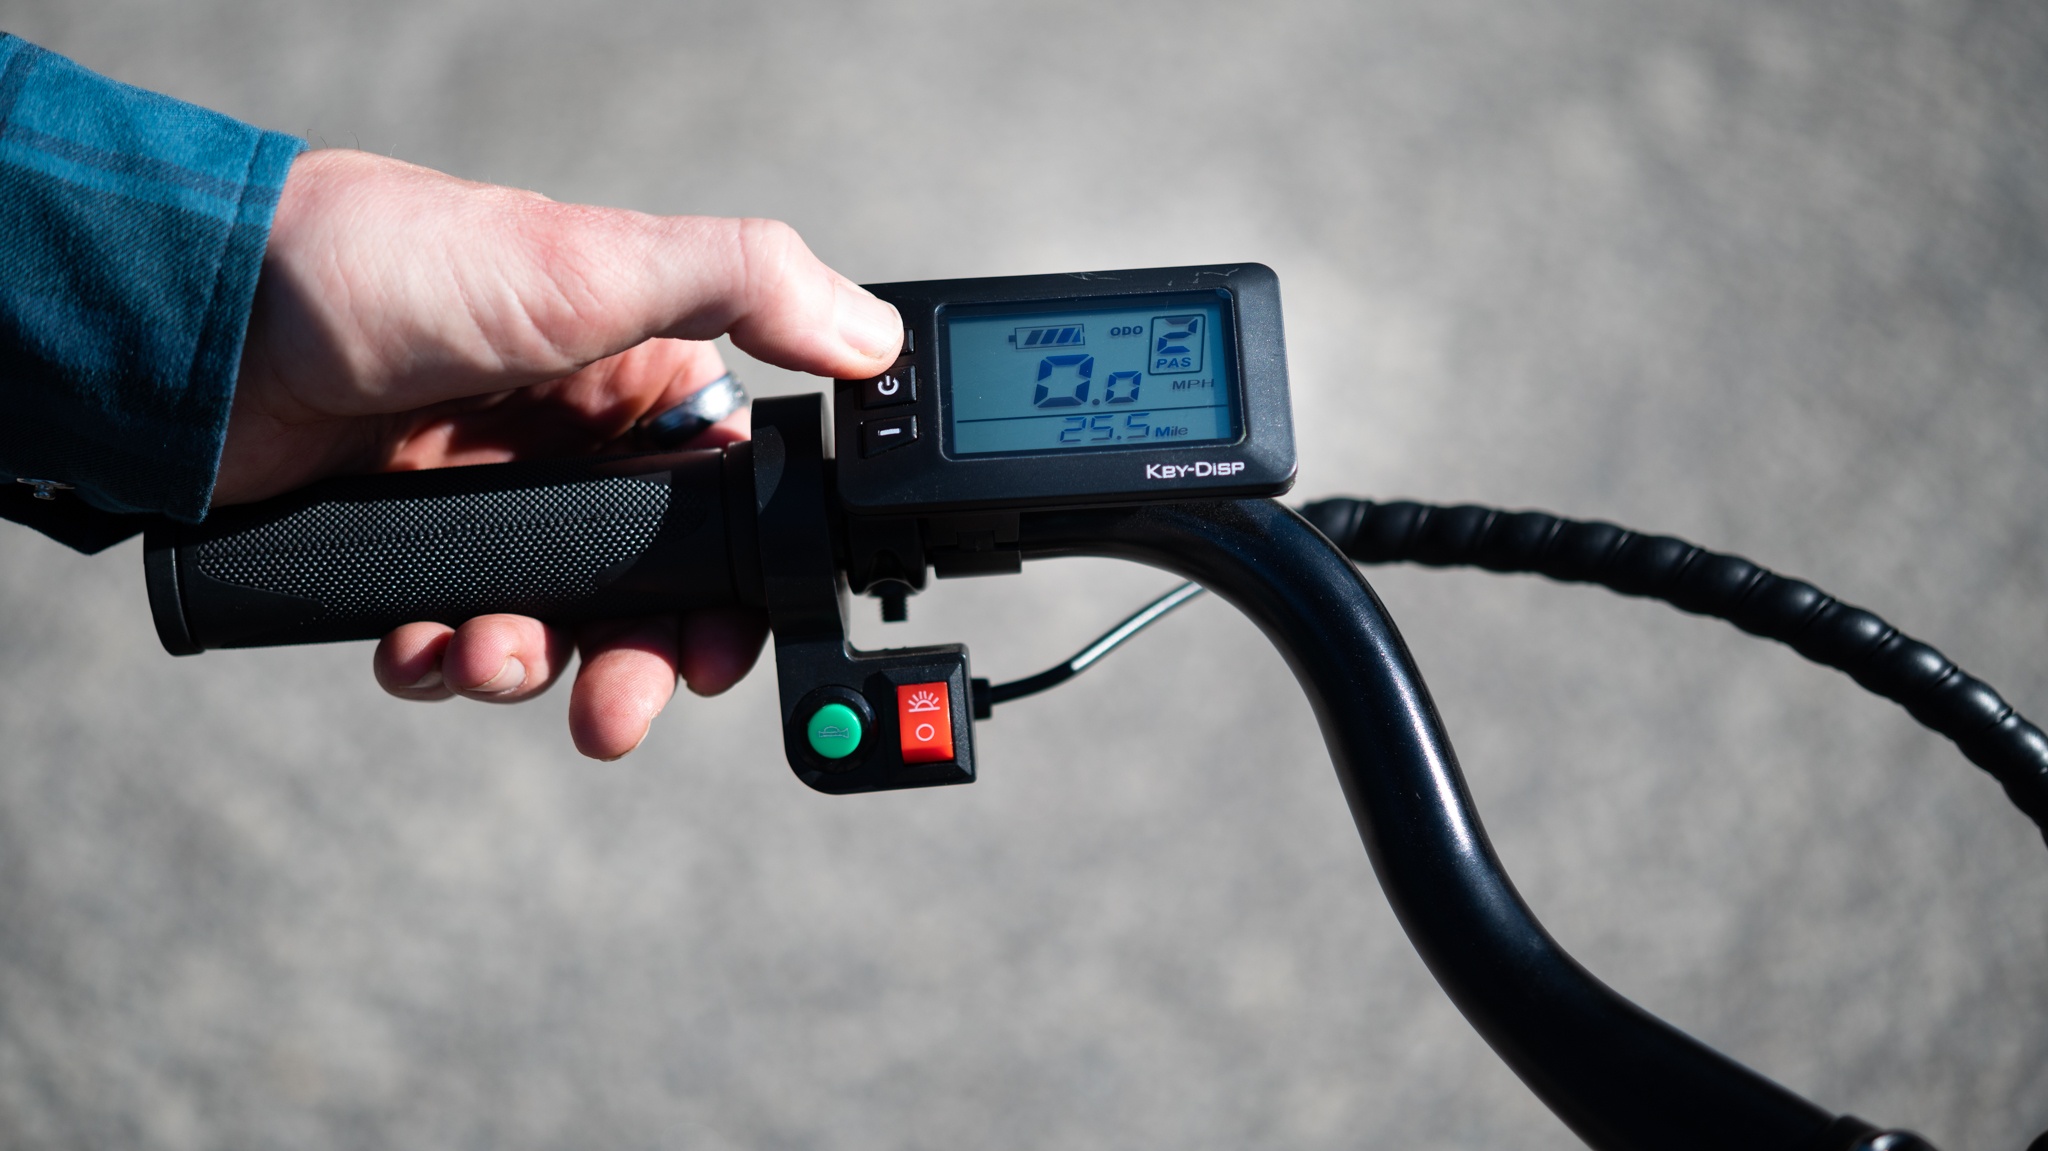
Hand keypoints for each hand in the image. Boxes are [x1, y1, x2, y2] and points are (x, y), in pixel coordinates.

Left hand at [219, 149, 901, 758]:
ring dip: (532, 667)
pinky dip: (443, 661)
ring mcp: (489, 502)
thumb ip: (748, 288)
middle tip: (619, 708)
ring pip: (554, 627)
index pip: (731, 506)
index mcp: (640, 380)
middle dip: (638, 662)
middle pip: (649, 593)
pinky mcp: (406, 546)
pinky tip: (421, 648)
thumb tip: (876, 340)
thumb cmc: (395, 270)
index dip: (738, 588)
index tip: (722, 648)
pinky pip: (452, 636)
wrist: (202, 322)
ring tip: (491, 658)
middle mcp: (574, 448)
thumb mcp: (593, 266)